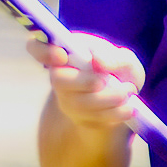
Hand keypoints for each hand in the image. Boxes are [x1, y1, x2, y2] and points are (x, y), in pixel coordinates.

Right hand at [25, 31, 143, 133]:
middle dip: (85, 81)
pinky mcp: (79, 119)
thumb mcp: (125, 58)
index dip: (43, 51)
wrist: (127, 96)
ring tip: (129, 91)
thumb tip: (96, 61)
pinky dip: (114, 114)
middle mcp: (60, 75)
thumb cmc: (120, 69)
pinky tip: (129, 108)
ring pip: (79, 104)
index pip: (37, 47)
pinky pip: (92, 119)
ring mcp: (67, 99)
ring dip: (109, 99)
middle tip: (107, 80)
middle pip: (59, 81)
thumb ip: (114, 57)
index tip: (62, 55)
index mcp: (66, 51)